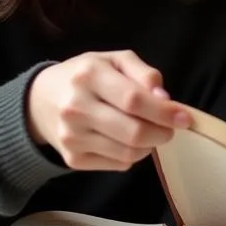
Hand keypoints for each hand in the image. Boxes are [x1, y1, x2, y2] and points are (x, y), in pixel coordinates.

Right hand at [26, 51, 190, 169]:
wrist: (41, 100)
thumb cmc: (87, 76)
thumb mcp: (115, 60)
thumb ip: (144, 74)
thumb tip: (165, 99)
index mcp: (89, 76)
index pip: (134, 100)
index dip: (164, 112)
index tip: (185, 118)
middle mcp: (76, 107)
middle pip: (133, 132)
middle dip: (162, 133)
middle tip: (170, 129)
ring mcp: (71, 137)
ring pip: (128, 153)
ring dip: (149, 145)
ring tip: (149, 131)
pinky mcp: (72, 159)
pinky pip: (118, 164)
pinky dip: (133, 155)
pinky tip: (127, 140)